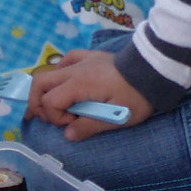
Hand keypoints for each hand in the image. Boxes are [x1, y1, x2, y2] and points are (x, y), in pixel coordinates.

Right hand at [27, 48, 152, 142]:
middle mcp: (74, 70)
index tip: (73, 123)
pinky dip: (60, 73)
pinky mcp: (89, 55)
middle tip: (49, 117)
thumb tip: (68, 135)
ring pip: (49, 71)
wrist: (152, 71)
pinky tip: (68, 82)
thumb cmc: (135, 96)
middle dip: (38, 102)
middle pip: (39, 83)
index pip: (49, 101)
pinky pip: (65, 60)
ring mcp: (80, 60)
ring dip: (47, 89)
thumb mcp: (116, 118)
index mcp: (79, 85)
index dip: (55, 117)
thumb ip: (89, 126)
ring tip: (56, 104)